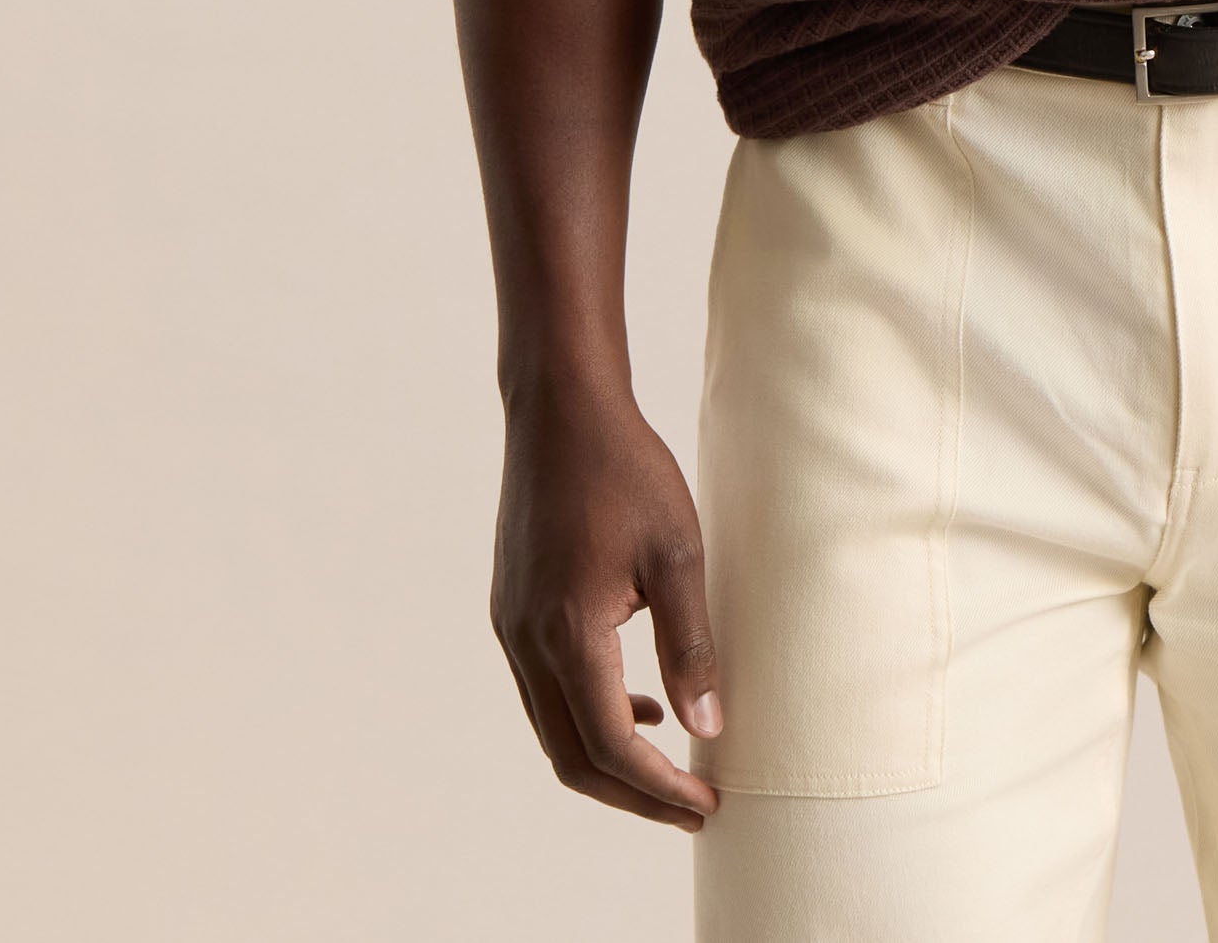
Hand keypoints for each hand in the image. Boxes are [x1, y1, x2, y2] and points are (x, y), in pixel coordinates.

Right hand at [490, 386, 723, 828]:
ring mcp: (511, 628)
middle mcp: (527, 642)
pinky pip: (543, 690)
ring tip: (670, 761)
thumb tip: (706, 726)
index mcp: (569, 634)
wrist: (561, 410)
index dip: (659, 787)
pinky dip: (586, 714)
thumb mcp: (676, 553)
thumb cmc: (626, 471)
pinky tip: (635, 697)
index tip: (706, 806)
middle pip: (572, 758)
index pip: (611, 746)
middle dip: (632, 792)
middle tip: (690, 806)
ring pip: (553, 729)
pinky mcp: (511, 610)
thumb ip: (690, 645)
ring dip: (607, 757)